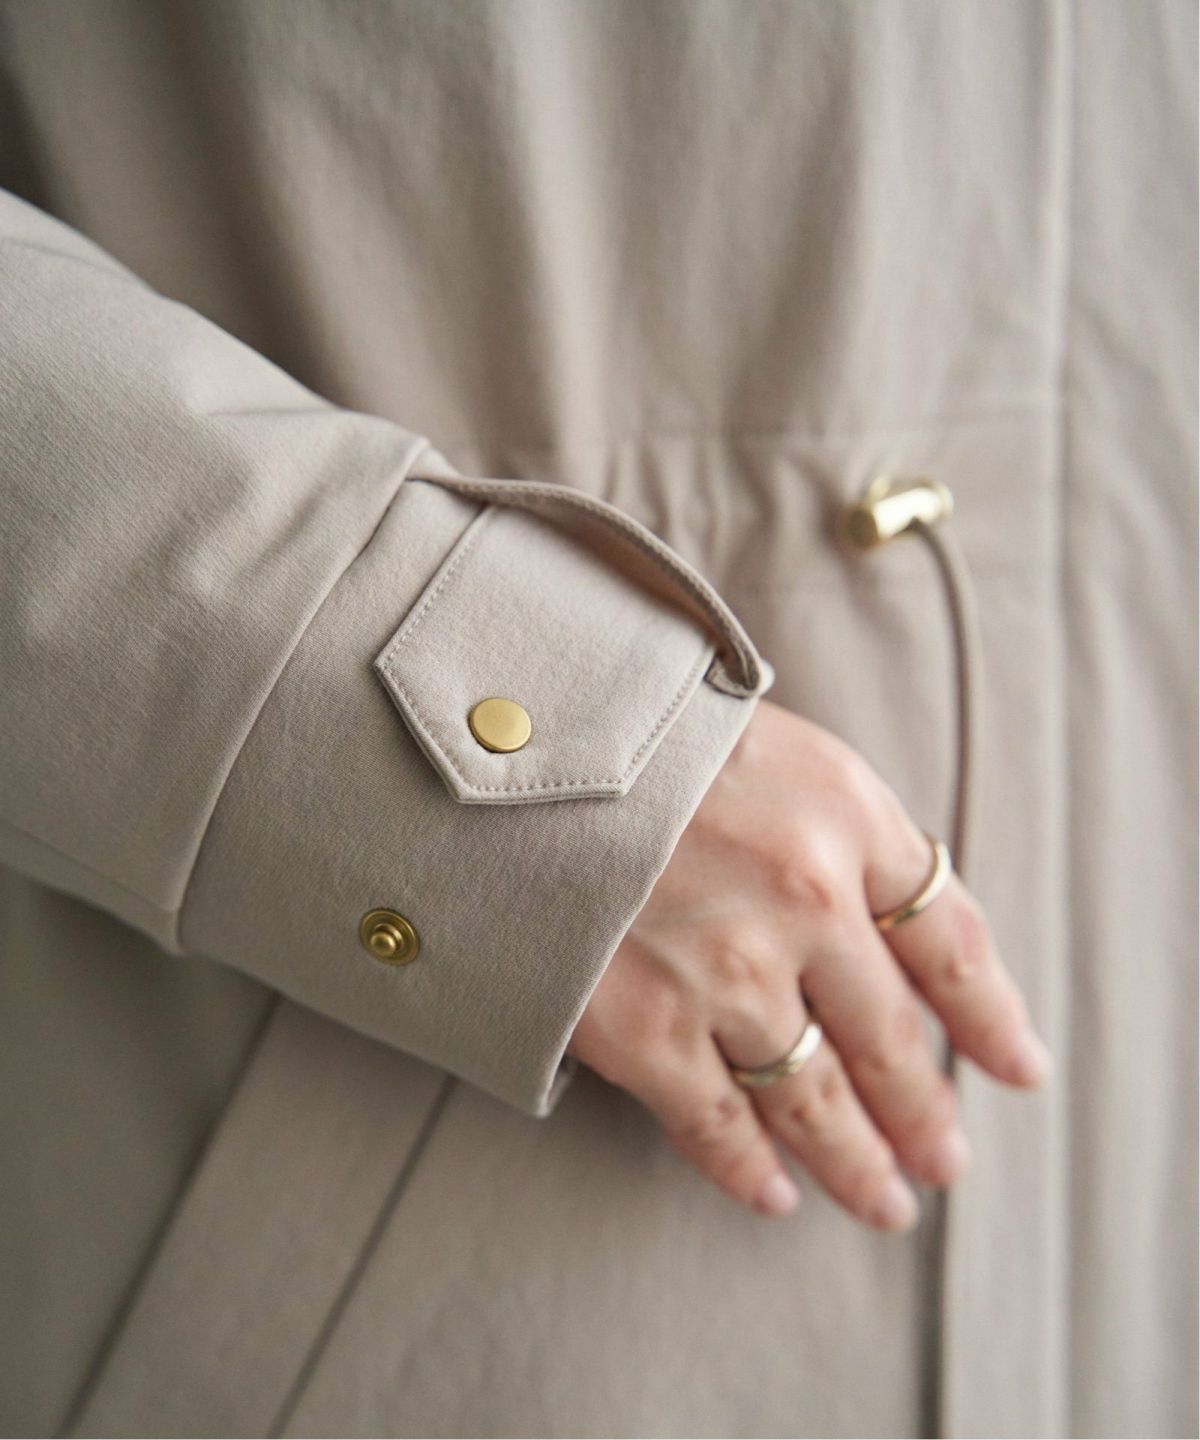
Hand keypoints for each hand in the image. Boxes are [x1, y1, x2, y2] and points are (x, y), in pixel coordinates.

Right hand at [566, 698, 1050, 1229]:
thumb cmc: (621, 721)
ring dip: (857, 1161)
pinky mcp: (644, 1028)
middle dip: (924, 1110)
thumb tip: (867, 913)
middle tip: (945, 1160)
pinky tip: (773, 1193)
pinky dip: (748, 1168)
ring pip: (816, 1099)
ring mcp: (727, 971)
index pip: (950, 937)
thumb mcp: (753, 734)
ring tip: (886, 1202)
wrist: (489, 739)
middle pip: (892, 1037)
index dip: (991, 1016)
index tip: (1018, 1068)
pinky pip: (717, 1123)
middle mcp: (805, 899)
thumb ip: (822, 819)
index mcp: (844, 811)